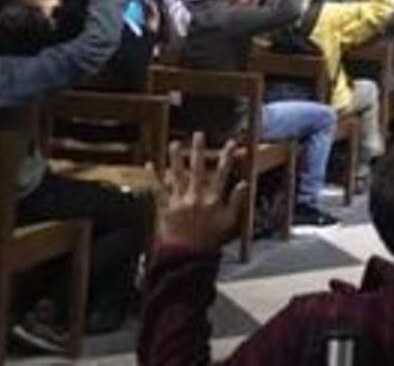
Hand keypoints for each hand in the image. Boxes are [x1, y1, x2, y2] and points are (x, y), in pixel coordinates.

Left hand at [154, 133, 247, 252]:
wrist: (186, 258)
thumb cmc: (210, 242)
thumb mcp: (230, 223)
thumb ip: (237, 202)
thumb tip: (244, 184)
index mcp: (213, 199)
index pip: (222, 173)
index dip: (227, 156)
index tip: (231, 143)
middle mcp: (195, 197)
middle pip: (198, 169)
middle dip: (198, 150)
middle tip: (198, 134)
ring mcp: (178, 201)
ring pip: (177, 175)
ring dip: (175, 158)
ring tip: (174, 143)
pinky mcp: (165, 209)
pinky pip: (158, 190)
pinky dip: (153, 177)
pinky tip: (150, 165)